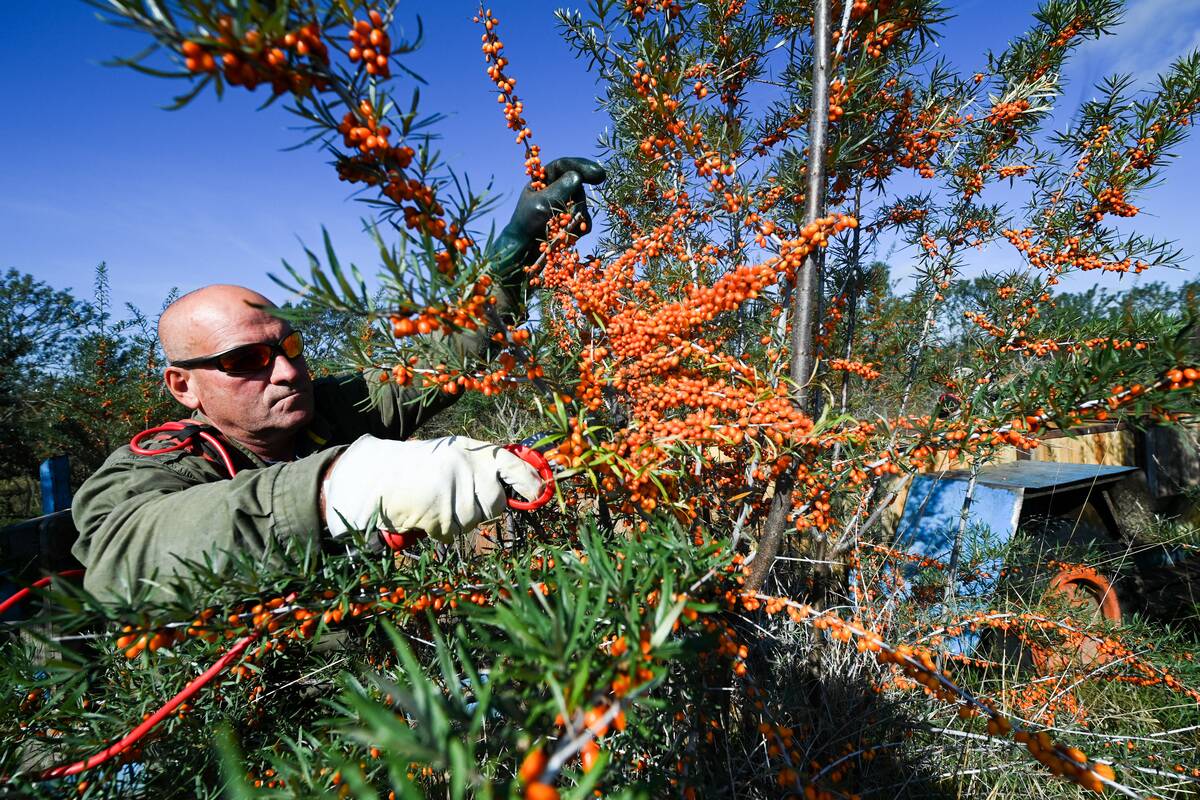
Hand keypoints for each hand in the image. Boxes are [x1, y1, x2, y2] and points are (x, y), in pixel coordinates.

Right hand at [322, 435, 544, 544]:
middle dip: (481, 507)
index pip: (515, 466)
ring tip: (435, 501)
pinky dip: (438, 530)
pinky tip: (424, 513)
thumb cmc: (422, 466)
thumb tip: (522, 486)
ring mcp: (454, 491)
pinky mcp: (440, 514)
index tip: (539, 494)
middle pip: (495, 504)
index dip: (532, 483)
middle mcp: (468, 468)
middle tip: (456, 497)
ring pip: (473, 522)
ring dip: (457, 519)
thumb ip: (485, 467)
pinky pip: (451, 534)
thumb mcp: (456, 454)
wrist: (379, 475)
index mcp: (475, 451)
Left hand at [492, 156, 606, 276]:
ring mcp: (561, 206)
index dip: (582, 166)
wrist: (523, 252)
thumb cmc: (527, 225)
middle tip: (575, 214)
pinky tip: (574, 235)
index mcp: (542, 179)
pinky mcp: (567, 221)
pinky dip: (581, 227)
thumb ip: (561, 189)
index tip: (599, 175)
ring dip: (579, 217)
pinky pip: (583, 220)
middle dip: (578, 201)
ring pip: (581, 204)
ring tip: (568, 229)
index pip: (564, 165)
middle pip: (577, 186)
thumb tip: (578, 176)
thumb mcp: (543, 203)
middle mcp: (553, 190)